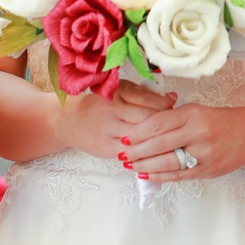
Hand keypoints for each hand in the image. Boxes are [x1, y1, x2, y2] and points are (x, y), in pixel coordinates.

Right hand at [56, 81, 175, 158]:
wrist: (70, 120)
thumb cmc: (100, 105)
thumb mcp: (120, 93)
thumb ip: (145, 95)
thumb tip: (173, 98)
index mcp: (119, 91)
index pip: (152, 101)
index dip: (167, 108)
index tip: (172, 111)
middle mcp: (114, 108)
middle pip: (150, 120)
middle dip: (165, 126)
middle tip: (174, 129)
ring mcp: (109, 128)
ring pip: (143, 137)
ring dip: (158, 141)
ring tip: (167, 141)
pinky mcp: (107, 146)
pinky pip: (133, 152)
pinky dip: (145, 153)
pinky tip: (153, 152)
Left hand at [121, 104, 244, 181]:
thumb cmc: (221, 120)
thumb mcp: (198, 111)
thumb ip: (174, 119)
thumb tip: (143, 129)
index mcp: (194, 114)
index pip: (159, 123)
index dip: (139, 131)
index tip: (125, 136)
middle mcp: (199, 133)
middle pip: (160, 143)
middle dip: (137, 150)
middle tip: (121, 153)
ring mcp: (205, 154)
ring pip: (168, 162)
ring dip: (145, 165)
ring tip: (130, 165)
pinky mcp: (209, 170)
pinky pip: (180, 175)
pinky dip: (161, 176)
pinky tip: (147, 175)